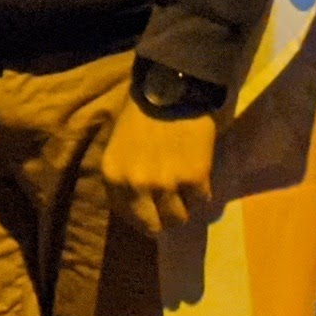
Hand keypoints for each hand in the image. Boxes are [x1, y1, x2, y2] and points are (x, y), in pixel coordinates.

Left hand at [98, 94, 221, 231]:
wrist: (170, 88)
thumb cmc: (140, 115)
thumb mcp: (118, 148)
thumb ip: (124, 179)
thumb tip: (139, 208)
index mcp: (113, 178)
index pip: (130, 218)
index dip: (143, 216)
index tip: (152, 209)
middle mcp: (137, 186)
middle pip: (155, 226)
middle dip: (164, 219)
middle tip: (172, 206)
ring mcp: (167, 184)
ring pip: (180, 217)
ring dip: (184, 206)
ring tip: (185, 189)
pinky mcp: (195, 178)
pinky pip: (202, 200)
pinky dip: (202, 191)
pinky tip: (198, 173)